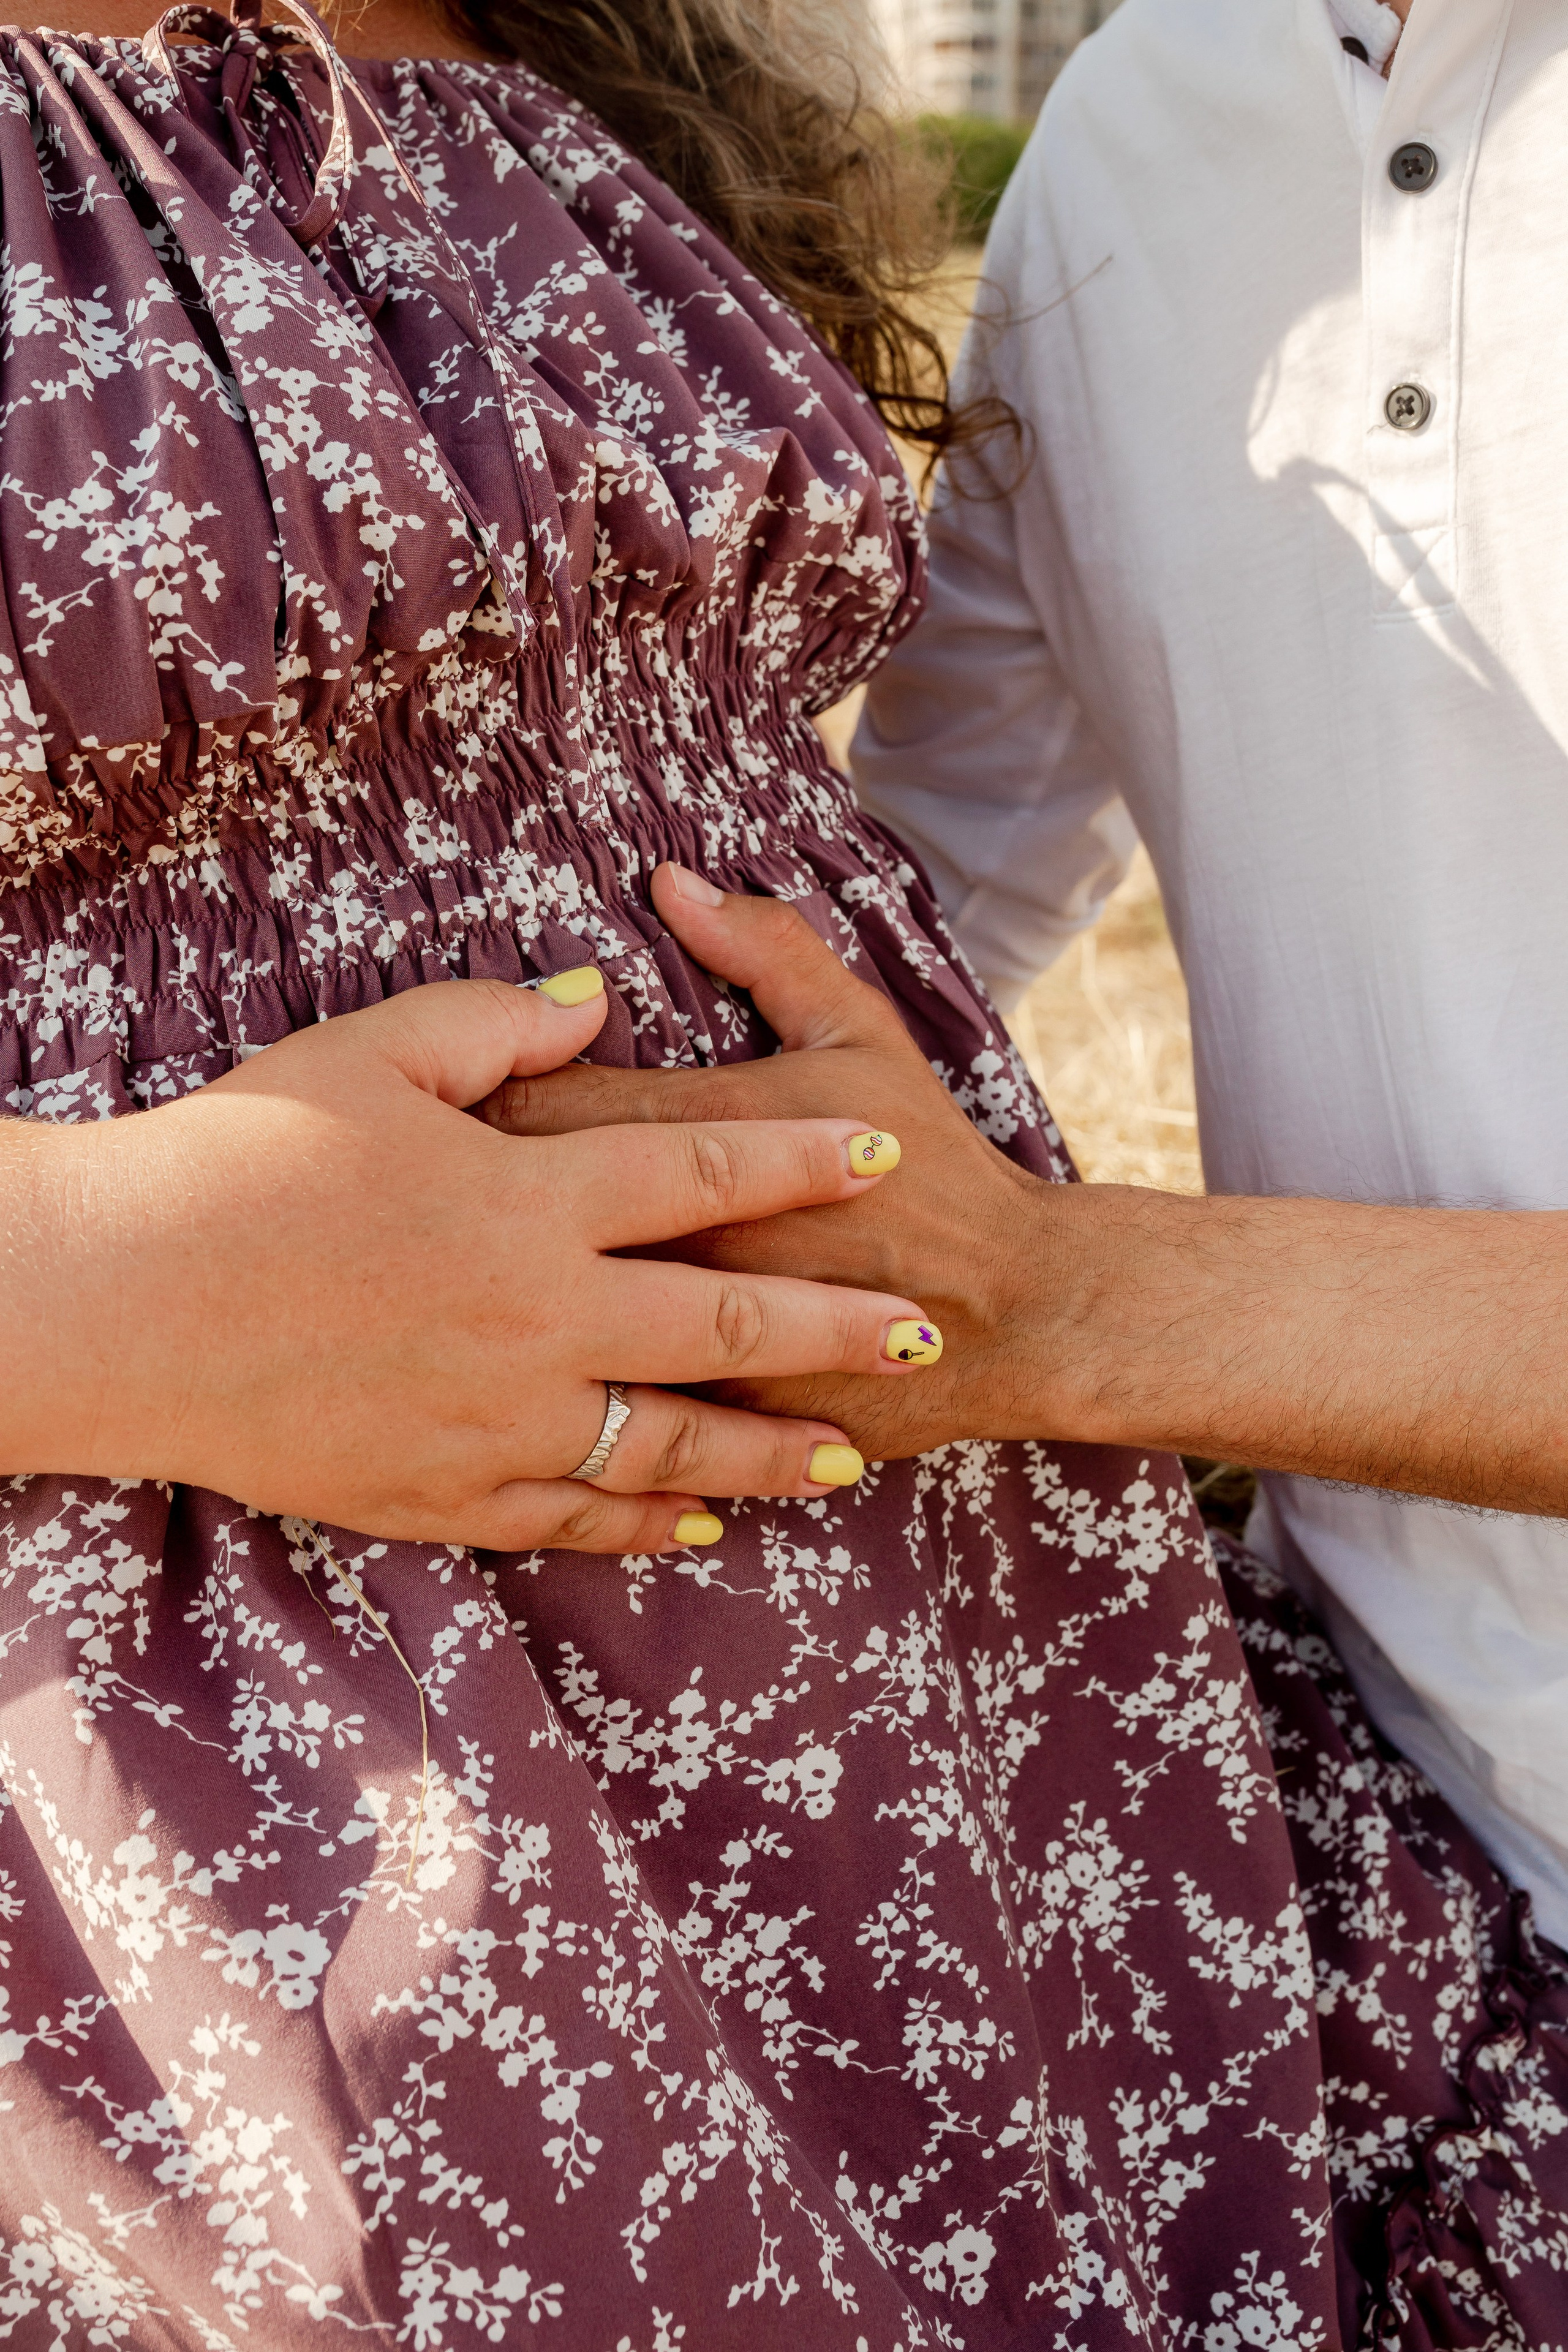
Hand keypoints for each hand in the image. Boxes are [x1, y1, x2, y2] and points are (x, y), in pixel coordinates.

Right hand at [5, 972, 940, 1548]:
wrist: (120, 1302)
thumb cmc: (238, 1160)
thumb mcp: (367, 1055)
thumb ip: (497, 1025)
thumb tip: (597, 1003)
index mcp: (530, 1197)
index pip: (706, 1165)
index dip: (804, 1156)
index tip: (881, 1155)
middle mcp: (538, 1316)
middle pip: (723, 1320)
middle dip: (834, 1330)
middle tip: (920, 1337)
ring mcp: (496, 1419)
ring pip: (669, 1445)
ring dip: (765, 1452)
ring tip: (842, 1463)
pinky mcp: (442, 1492)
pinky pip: (570, 1519)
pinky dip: (642, 1526)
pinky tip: (698, 1529)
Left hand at [482, 871, 1060, 1458]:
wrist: (1015, 1314)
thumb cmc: (932, 1167)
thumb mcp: (862, 1034)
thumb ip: (764, 950)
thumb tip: (669, 881)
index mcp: (703, 1140)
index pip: (529, 1102)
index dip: (471, 1098)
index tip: (447, 1102)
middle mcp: (680, 1243)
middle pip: (509, 1212)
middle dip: (456, 1195)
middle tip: (417, 1184)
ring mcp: (689, 1344)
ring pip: (536, 1321)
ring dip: (486, 1296)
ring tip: (445, 1276)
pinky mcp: (704, 1424)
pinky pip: (594, 1410)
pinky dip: (550, 1387)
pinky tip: (511, 1371)